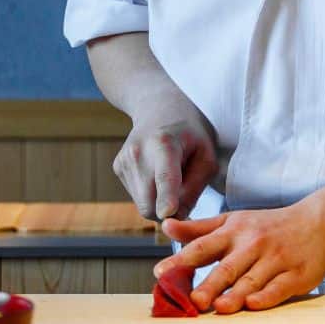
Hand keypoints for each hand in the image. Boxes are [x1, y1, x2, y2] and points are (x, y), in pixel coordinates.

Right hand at [112, 96, 218, 221]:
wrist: (158, 107)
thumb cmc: (189, 132)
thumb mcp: (206, 155)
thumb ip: (195, 187)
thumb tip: (178, 216)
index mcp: (165, 144)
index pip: (165, 176)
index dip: (167, 197)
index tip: (167, 213)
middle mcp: (138, 152)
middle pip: (150, 203)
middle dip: (168, 212)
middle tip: (186, 194)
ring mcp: (124, 160)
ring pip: (143, 205)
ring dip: (160, 202)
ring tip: (172, 176)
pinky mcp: (118, 168)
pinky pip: (137, 197)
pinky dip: (151, 194)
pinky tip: (157, 172)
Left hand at [154, 200, 324, 313]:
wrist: (319, 223)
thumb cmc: (269, 226)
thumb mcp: (233, 220)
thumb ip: (198, 228)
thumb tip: (166, 226)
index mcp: (234, 232)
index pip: (203, 246)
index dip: (181, 260)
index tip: (161, 273)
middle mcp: (253, 245)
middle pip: (227, 267)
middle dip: (209, 284)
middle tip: (192, 302)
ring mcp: (276, 260)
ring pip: (252, 280)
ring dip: (236, 294)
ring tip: (220, 308)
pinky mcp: (297, 275)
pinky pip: (279, 287)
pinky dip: (267, 296)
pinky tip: (254, 305)